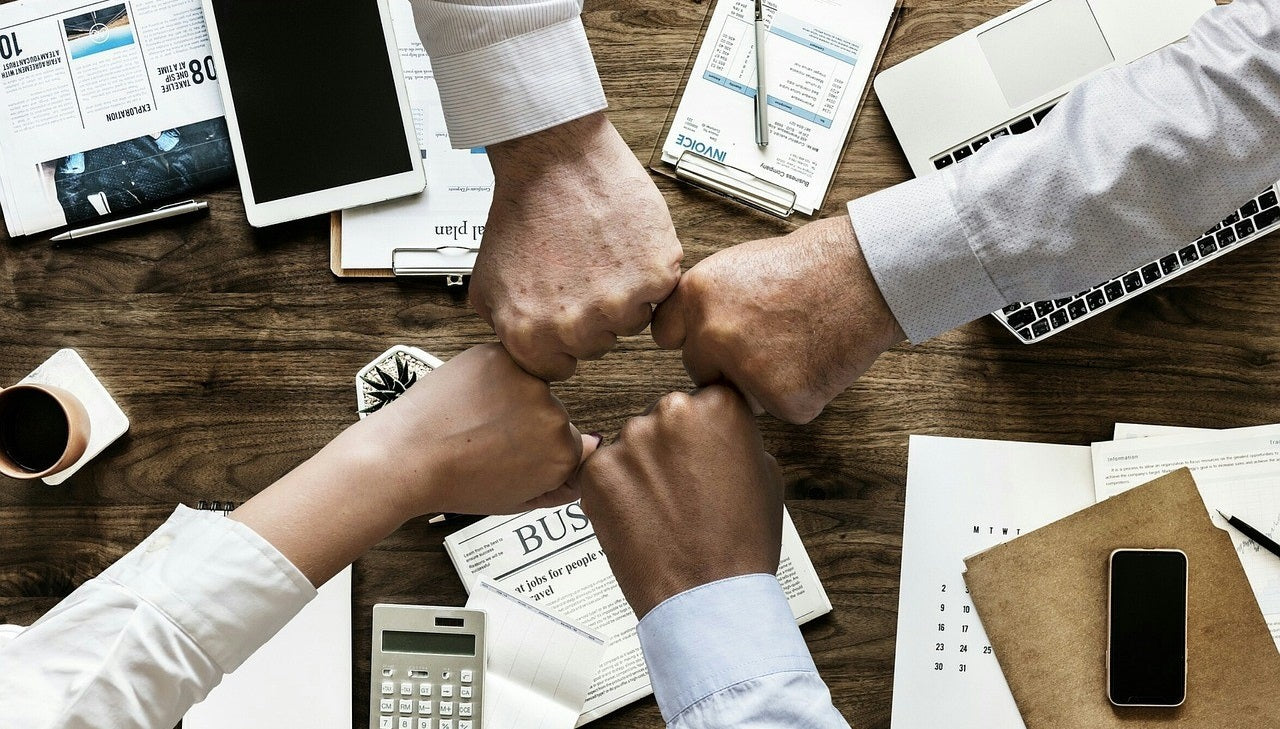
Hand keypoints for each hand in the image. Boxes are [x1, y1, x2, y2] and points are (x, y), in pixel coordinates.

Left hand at [359, 344, 598, 515]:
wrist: (405, 458)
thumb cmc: (452, 483)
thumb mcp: (513, 501)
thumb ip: (559, 486)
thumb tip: (586, 463)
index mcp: (562, 455)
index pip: (570, 443)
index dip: (538, 450)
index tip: (514, 455)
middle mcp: (555, 416)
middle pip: (552, 413)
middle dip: (526, 421)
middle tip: (488, 439)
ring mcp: (529, 382)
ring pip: (530, 386)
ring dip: (510, 395)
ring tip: (474, 418)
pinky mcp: (502, 357)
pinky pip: (508, 363)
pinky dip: (491, 375)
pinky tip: (468, 398)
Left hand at [474, 112, 682, 380]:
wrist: (554, 159)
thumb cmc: (522, 210)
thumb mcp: (487, 281)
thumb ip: (504, 327)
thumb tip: (522, 351)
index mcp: (530, 336)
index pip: (558, 368)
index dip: (561, 339)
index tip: (563, 311)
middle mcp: (575, 327)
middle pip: (597, 345)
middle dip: (591, 314)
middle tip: (580, 271)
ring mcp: (618, 303)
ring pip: (631, 321)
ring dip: (623, 294)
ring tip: (601, 254)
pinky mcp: (654, 276)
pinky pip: (660, 292)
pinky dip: (648, 269)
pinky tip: (623, 244)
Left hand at [572, 386, 782, 617]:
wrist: (707, 597)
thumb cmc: (742, 543)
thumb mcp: (766, 475)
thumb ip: (737, 440)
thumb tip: (716, 433)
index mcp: (718, 405)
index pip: (704, 401)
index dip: (703, 434)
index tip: (704, 456)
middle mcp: (671, 411)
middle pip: (664, 419)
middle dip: (669, 448)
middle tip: (683, 491)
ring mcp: (629, 440)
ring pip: (632, 445)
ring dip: (641, 469)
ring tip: (661, 511)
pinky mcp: (596, 471)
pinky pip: (602, 471)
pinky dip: (614, 492)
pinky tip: (637, 519)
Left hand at [651, 216, 904, 423]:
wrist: (865, 275)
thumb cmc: (810, 265)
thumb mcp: (738, 266)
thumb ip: (706, 303)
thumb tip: (688, 331)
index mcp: (696, 296)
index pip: (666, 336)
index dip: (692, 336)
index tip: (709, 337)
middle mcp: (713, 334)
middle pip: (700, 370)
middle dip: (726, 363)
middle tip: (768, 340)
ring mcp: (746, 370)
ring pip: (739, 394)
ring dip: (761, 382)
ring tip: (796, 344)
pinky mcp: (783, 399)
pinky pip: (780, 408)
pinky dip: (799, 392)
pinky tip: (816, 359)